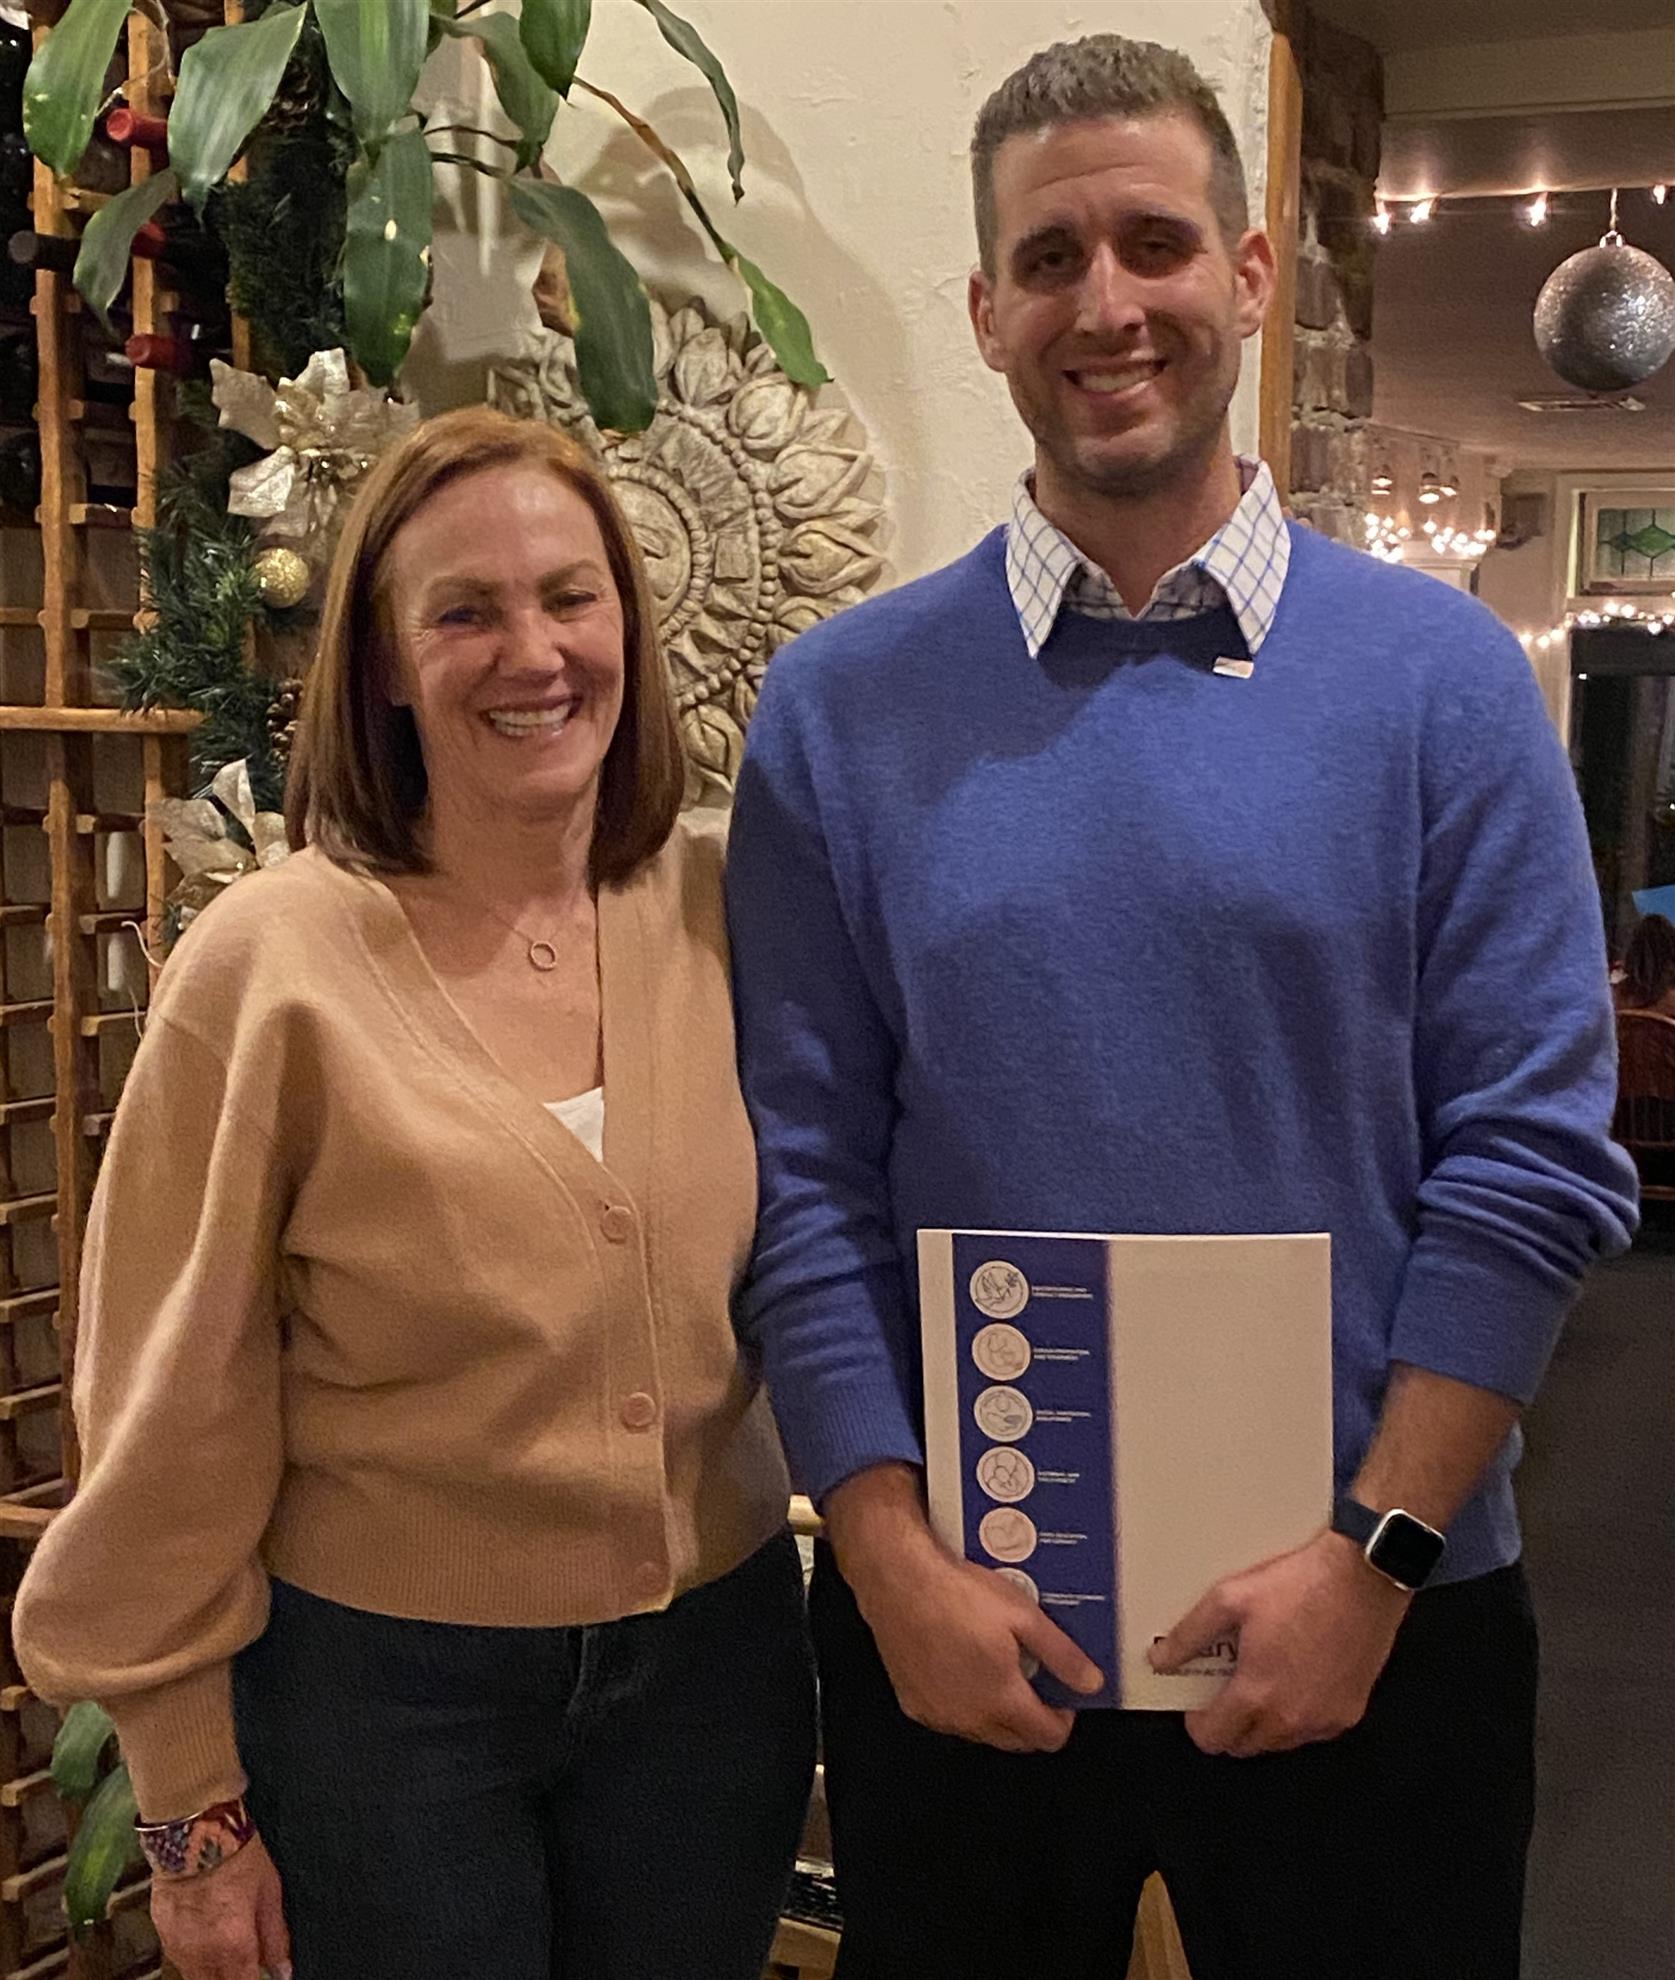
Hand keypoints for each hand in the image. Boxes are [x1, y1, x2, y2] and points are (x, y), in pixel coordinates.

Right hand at [150, 1831, 290, 1979]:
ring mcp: (178, 1949)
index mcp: (235, 1947)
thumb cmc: (239, 1858)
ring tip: (226, 1951)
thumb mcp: (268, 1893)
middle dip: (233, 1979)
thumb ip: (275, 1937)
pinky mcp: (161, 1936)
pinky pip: (180, 1961)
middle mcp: (204, 1956)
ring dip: (213, 1974)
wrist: (193, 1833)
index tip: (261, 1974)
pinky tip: (205, 1940)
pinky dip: (194, 1959)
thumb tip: (283, 1972)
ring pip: (196, 1979)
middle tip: (244, 1964)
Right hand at [852, 1533, 1103, 1752]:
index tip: (1063, 1696)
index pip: (1047, 1737)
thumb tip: (1090, 1683)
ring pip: (981, 1732)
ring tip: (998, 1668)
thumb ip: (1061, 1656)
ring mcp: (937, 1714)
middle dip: (1032, 1719)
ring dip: (997, 1714)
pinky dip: (963, 1705)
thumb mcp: (1023, 1616)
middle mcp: (969, 1718)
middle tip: (1034, 1681)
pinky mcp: (912, 1703)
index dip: (1063, 1719)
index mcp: (1002, 1700)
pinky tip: (962, 1669)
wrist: (899, 1580)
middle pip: (1016, 1740)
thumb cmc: (957, 1594)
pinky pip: (949, 1718)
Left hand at [1149, 1531, 1409, 1758]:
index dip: (1197, 1723)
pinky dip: (1298, 1716)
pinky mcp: (1351, 1712)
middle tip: (1228, 1687)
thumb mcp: (1229, 1598)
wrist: (1362, 1578)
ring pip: (1279, 1742)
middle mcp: (1291, 1719)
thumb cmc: (1299, 1586)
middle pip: (1244, 1746)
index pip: (1213, 1739)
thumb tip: (1162, 1660)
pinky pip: (1313, 1730)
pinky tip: (1296, 1678)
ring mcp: (1324, 1720)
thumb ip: (1189, 1635)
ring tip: (1263, 1677)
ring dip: (1264, 1722)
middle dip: (1229, 1724)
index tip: (1198, 1704)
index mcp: (1257, 1694)